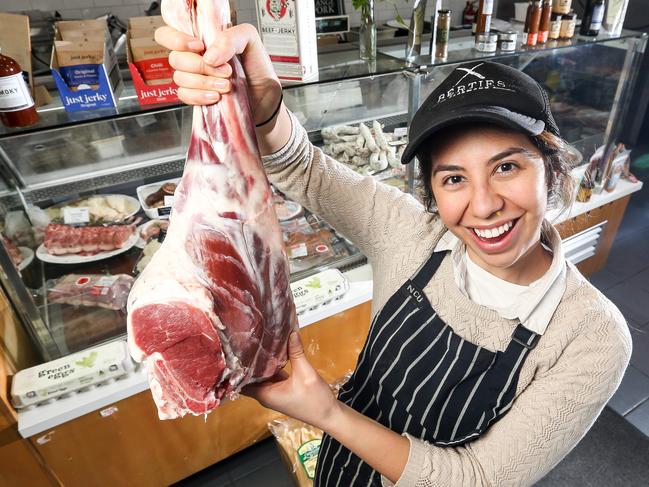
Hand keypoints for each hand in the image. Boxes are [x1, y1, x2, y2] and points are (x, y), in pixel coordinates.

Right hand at [155, 23, 281, 125]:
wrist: (266, 100)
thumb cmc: (258, 69)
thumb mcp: (250, 42)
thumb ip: (230, 38)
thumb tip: (208, 56)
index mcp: (201, 40)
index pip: (169, 34)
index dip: (177, 40)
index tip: (199, 46)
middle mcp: (194, 58)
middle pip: (175, 59)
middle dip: (200, 66)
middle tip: (226, 72)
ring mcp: (194, 79)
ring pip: (180, 78)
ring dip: (204, 83)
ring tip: (227, 86)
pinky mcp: (196, 97)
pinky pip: (184, 96)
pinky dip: (200, 96)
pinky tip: (216, 97)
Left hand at [243, 332, 340, 431]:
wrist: (329, 415)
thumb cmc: (315, 400)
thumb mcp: (306, 374)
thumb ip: (296, 353)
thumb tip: (291, 333)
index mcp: (265, 393)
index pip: (241, 382)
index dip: (236, 369)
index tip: (234, 351)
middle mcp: (265, 394)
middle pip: (249, 377)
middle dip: (247, 362)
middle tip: (245, 341)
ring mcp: (274, 392)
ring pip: (261, 376)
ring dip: (260, 363)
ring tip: (256, 343)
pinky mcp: (281, 390)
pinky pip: (271, 376)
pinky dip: (270, 366)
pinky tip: (272, 352)